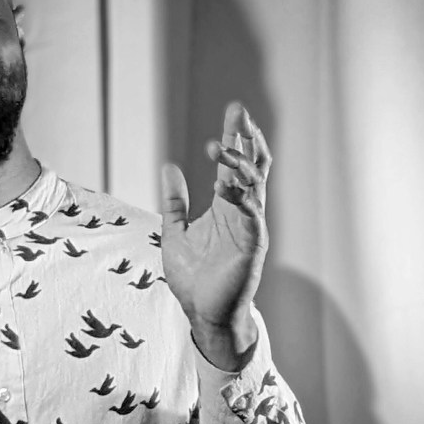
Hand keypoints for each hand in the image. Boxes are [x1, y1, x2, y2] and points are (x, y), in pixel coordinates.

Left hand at [159, 102, 270, 369]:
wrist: (202, 313)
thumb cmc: (193, 277)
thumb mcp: (174, 232)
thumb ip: (174, 201)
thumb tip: (169, 167)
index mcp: (225, 207)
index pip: (234, 164)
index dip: (235, 137)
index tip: (233, 111)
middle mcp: (242, 212)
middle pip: (252, 165)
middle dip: (246, 137)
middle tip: (237, 111)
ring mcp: (250, 227)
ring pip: (253, 184)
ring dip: (237, 162)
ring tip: (217, 145)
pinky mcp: (252, 245)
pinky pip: (252, 215)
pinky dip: (240, 198)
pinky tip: (225, 185)